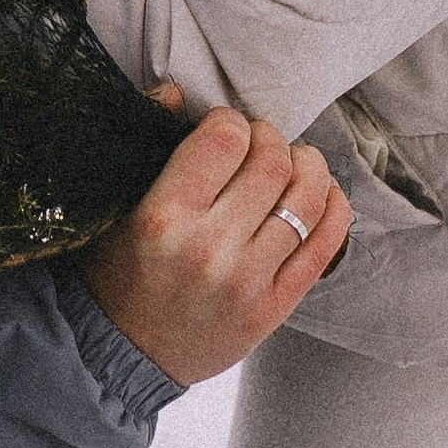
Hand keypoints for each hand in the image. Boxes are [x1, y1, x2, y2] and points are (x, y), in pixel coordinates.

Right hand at [80, 102, 349, 386]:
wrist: (121, 355)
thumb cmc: (115, 275)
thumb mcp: (114, 206)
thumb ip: (148, 144)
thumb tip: (179, 92)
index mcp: (164, 216)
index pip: (225, 139)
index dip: (230, 120)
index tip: (224, 128)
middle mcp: (210, 248)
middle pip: (272, 163)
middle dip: (271, 139)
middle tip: (259, 145)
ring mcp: (248, 281)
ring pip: (307, 199)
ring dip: (308, 167)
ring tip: (293, 165)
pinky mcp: (274, 309)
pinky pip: (324, 247)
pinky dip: (333, 210)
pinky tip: (323, 196)